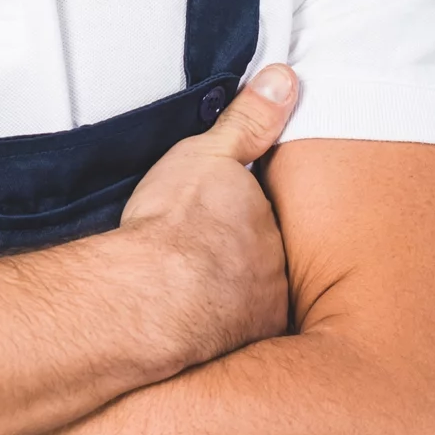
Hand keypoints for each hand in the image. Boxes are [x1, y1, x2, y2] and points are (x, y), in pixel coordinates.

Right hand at [117, 67, 297, 368]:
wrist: (150, 297)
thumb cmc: (174, 229)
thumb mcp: (211, 155)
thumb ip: (249, 121)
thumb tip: (285, 80)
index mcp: (268, 230)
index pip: (264, 222)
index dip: (238, 222)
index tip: (212, 223)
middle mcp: (273, 278)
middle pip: (258, 266)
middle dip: (234, 265)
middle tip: (196, 261)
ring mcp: (253, 319)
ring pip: (242, 306)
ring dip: (220, 302)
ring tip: (182, 297)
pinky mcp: (227, 354)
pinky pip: (220, 341)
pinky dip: (203, 334)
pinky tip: (178, 330)